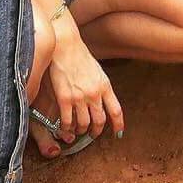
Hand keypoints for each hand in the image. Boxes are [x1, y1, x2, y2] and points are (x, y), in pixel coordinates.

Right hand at [47, 27, 123, 142]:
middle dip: (97, 131)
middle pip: (100, 121)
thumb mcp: (98, 72)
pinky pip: (67, 120)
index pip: (116, 111)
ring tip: (78, 130)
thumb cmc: (80, 57)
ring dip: (81, 130)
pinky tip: (65, 127)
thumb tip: (103, 101)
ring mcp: (79, 97)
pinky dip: (67, 127)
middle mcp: (94, 93)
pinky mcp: (64, 98)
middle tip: (93, 134)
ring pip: (84, 124)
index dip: (118, 125)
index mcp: (105, 86)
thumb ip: (101, 87)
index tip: (118, 133)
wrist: (65, 47)